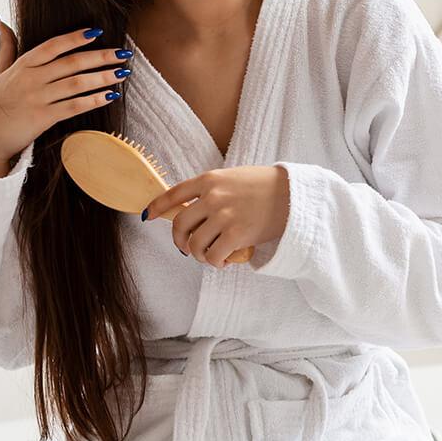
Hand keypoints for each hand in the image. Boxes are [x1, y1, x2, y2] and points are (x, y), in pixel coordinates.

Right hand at [0, 22, 131, 162]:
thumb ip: (6, 46)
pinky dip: (94, 100)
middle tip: (123, 53)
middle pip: (72, 63)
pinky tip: (111, 95)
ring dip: (103, 77)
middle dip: (101, 57)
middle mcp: (32, 79)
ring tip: (122, 73)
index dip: (75, 37)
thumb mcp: (0, 70)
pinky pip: (74, 106)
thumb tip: (1, 21)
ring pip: (77, 84)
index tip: (97, 31)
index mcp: (23, 64)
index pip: (53, 45)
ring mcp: (38, 98)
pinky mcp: (44, 118)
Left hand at [143, 166, 289, 267]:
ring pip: (195, 244)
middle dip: (180, 240)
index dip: (157, 207)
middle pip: (180, 224)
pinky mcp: (237, 234)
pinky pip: (214, 256)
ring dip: (199, 255)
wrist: (293, 194)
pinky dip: (215, 262)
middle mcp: (213, 196)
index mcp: (210, 179)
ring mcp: (224, 215)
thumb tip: (191, 210)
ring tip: (209, 256)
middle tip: (187, 248)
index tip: (148, 216)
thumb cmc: (266, 186)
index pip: (173, 194)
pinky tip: (223, 261)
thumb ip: (212, 190)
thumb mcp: (233, 178)